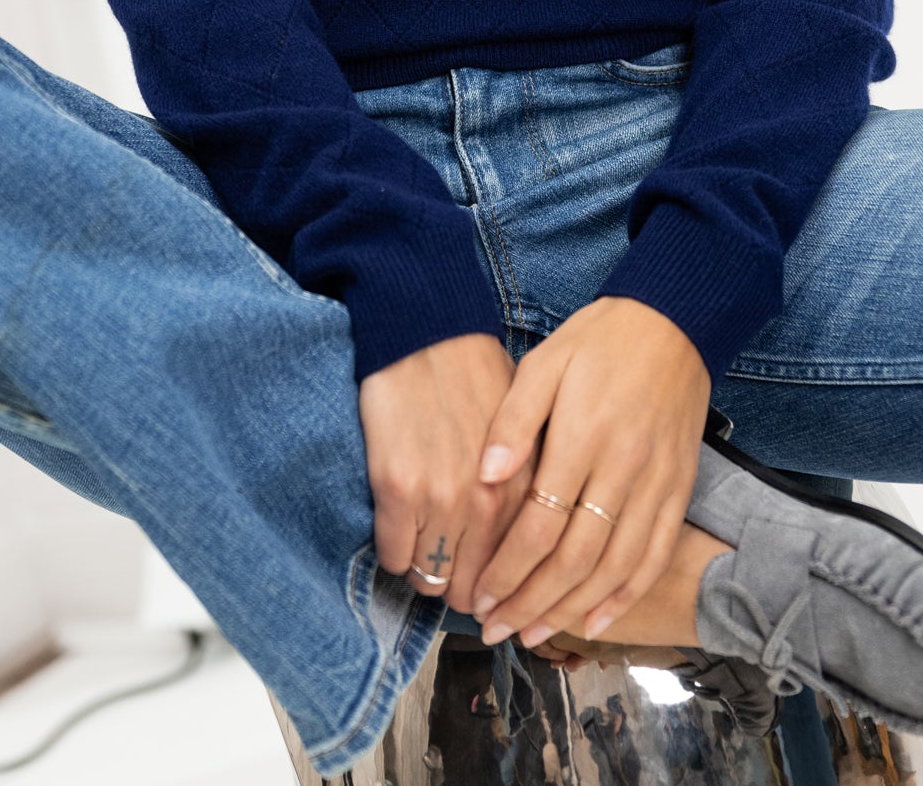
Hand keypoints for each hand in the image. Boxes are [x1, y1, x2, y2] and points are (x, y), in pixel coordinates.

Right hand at [358, 331, 529, 613]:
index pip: (514, 575)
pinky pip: (394, 556)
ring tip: (422, 541)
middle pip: (471, 589)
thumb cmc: (473, 377)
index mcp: (522, 487)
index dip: (497, 588)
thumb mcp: (524, 433)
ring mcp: (441, 497)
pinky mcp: (397, 489)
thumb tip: (528, 542)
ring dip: (425, 568)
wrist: (425, 332)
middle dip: (460, 586)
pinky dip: (394, 550)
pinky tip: (397, 523)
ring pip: (431, 578)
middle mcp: (486, 501)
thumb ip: (527, 488)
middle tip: (449, 566)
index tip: (485, 586)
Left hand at [470, 296, 709, 647]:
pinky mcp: (680, 487)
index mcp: (583, 436)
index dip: (507, 569)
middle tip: (495, 629)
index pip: (539, 524)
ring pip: (613, 567)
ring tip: (533, 634)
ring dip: (571, 609)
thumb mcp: (545, 362)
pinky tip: (597, 620)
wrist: (673, 319)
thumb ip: (514, 421)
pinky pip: (655, 554)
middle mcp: (623, 468)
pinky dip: (627, 594)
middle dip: (530, 603)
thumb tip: (485, 476)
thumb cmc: (598, 340)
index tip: (479, 596)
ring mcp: (656, 482)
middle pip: (574, 558)